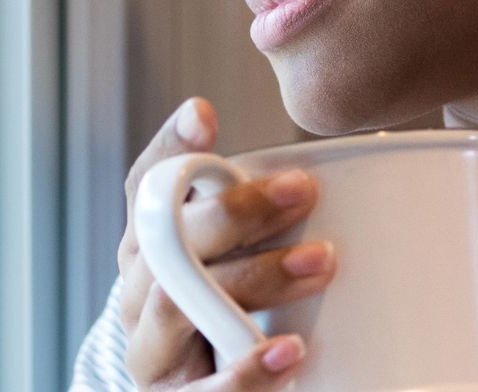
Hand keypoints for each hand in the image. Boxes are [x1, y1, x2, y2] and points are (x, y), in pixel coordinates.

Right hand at [116, 97, 336, 388]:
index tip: (204, 114)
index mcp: (150, 243)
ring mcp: (150, 346)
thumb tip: (338, 168)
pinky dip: (245, 372)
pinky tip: (288, 352)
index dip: (169, 148)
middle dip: (236, 211)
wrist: (200, 391)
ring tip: (319, 263)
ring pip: (180, 303)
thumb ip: (259, 218)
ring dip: (254, 277)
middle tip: (303, 190)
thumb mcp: (236, 259)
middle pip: (170, 239)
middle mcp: (139, 288)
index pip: (146, 185)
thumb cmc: (232, 312)